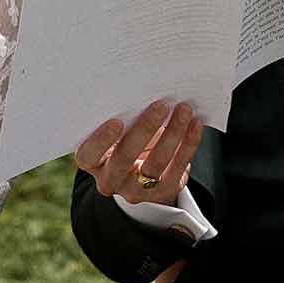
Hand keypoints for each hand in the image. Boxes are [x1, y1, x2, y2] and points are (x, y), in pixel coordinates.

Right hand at [75, 101, 202, 204]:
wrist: (142, 170)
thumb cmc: (125, 139)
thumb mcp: (117, 132)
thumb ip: (122, 118)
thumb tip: (142, 91)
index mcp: (93, 163)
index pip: (88, 156)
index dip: (100, 141)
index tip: (116, 121)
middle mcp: (111, 180)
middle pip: (124, 159)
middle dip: (144, 130)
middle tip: (160, 105)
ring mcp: (137, 190)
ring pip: (155, 164)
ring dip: (172, 133)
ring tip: (184, 110)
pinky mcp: (163, 192)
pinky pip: (178, 168)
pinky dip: (188, 144)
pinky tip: (195, 124)